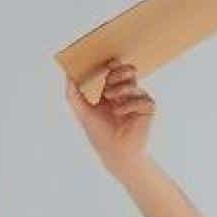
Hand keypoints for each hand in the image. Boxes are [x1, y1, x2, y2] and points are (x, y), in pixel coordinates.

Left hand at [66, 61, 155, 175]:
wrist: (115, 153)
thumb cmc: (100, 134)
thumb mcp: (82, 111)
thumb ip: (73, 93)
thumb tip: (68, 75)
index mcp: (112, 91)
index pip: (114, 70)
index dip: (111, 64)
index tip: (106, 62)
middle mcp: (127, 94)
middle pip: (128, 71)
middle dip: (118, 71)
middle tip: (108, 77)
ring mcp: (138, 100)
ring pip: (134, 84)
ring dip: (120, 88)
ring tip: (109, 96)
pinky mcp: (148, 109)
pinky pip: (142, 99)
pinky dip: (130, 104)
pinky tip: (120, 113)